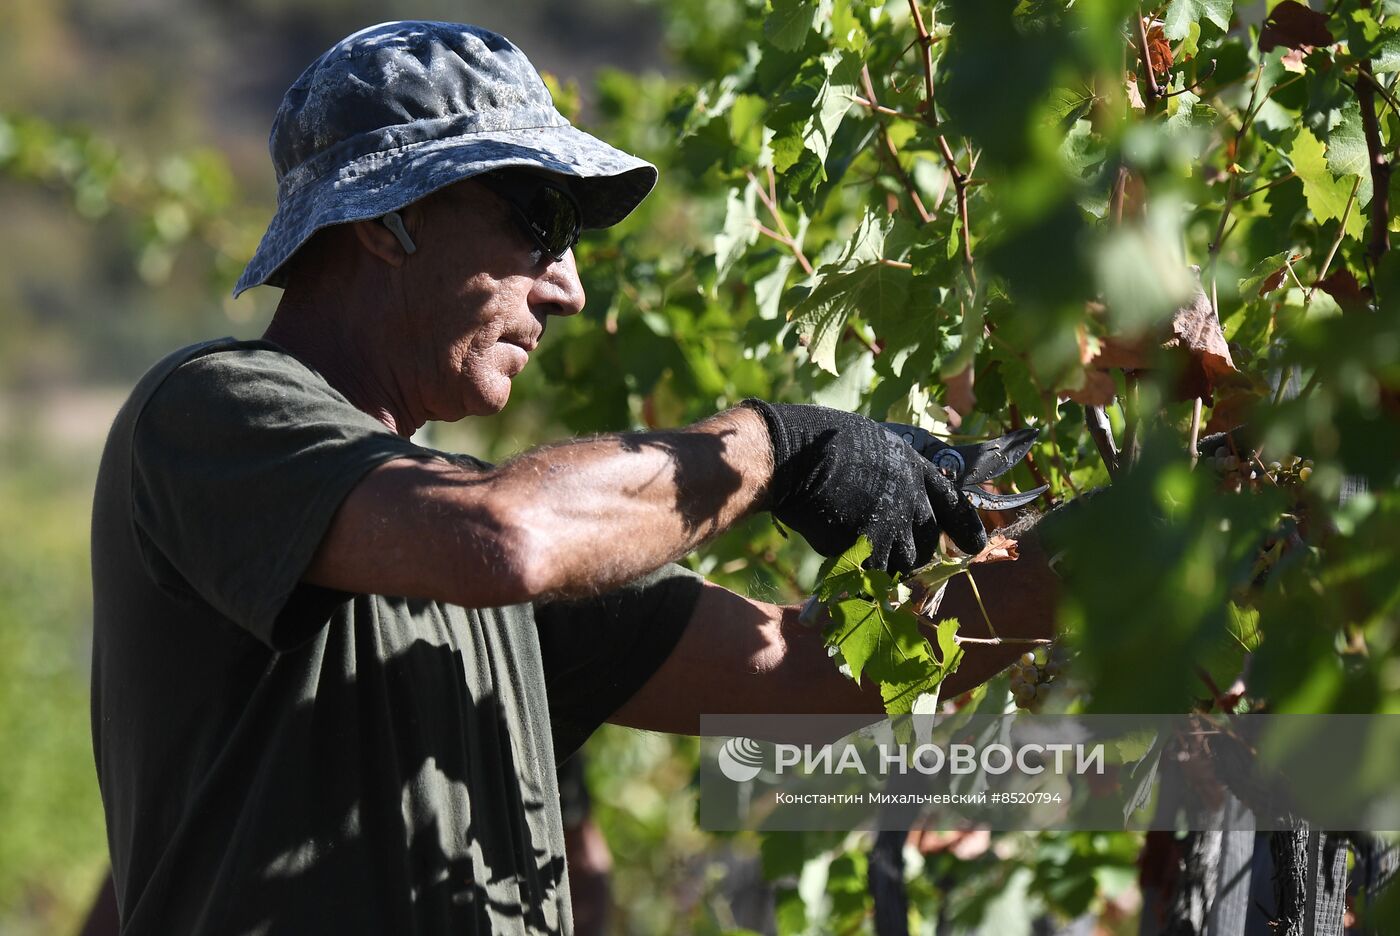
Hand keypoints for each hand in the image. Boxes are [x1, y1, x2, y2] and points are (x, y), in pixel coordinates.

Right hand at [743, 400, 986, 573]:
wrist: (797, 456)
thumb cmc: (824, 442)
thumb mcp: (875, 447)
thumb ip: (894, 474)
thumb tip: (898, 494)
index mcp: (916, 470)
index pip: (955, 506)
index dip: (966, 529)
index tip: (974, 546)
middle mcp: (913, 501)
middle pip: (926, 546)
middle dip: (912, 552)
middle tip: (889, 551)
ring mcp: (892, 526)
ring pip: (902, 565)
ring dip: (887, 565)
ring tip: (863, 555)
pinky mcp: (868, 548)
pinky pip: (873, 574)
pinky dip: (862, 573)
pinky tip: (845, 560)